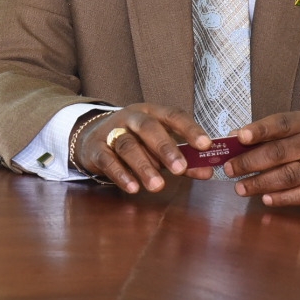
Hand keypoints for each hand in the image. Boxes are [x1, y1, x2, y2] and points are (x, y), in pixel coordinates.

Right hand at [75, 103, 212, 194]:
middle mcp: (131, 118)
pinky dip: (121, 174)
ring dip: (144, 166)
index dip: (190, 129)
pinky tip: (133, 187)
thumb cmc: (135, 142)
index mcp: (152, 112)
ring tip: (157, 186)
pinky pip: (108, 160)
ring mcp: (111, 131)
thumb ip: (183, 158)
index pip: (174, 115)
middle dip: (166, 148)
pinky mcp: (96, 149)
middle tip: (180, 169)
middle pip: (149, 128)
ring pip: (128, 145)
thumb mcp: (159, 146)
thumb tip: (208, 171)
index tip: (206, 145)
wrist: (90, 137)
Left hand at [224, 111, 299, 205]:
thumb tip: (232, 138)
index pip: (280, 124)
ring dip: (260, 183)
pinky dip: (283, 198)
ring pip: (288, 175)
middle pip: (279, 152)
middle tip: (229, 169)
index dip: (259, 130)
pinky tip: (265, 199)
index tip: (238, 137)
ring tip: (240, 188)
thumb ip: (267, 133)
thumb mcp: (295, 129)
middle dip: (250, 162)